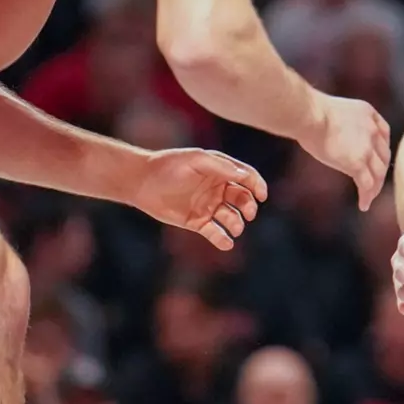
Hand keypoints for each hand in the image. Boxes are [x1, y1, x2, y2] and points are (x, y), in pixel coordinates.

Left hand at [127, 147, 267, 250]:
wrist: (142, 181)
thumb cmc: (169, 165)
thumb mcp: (196, 160)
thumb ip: (221, 167)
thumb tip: (244, 177)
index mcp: (220, 171)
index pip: (246, 178)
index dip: (257, 185)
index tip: (261, 195)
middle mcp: (218, 189)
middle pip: (242, 199)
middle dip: (249, 207)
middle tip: (249, 213)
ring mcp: (208, 207)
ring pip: (231, 218)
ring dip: (237, 224)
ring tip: (235, 228)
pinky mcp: (197, 222)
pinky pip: (215, 233)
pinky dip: (223, 240)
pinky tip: (227, 243)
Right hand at [299, 94, 390, 210]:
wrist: (310, 115)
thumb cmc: (311, 112)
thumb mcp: (336, 110)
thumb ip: (344, 122)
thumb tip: (334, 132)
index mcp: (368, 114)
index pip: (384, 134)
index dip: (382, 149)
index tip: (378, 159)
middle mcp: (373, 131)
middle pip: (384, 156)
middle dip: (381, 171)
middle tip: (375, 182)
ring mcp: (367, 148)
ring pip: (379, 174)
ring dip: (375, 187)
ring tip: (369, 197)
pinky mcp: (357, 164)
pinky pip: (367, 185)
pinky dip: (367, 196)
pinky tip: (363, 205)